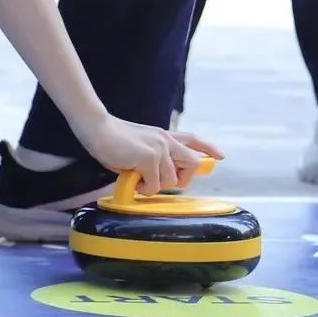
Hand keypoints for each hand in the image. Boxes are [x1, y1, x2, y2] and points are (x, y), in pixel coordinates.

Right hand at [73, 112, 223, 195]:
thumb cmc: (113, 140)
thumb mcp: (140, 147)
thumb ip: (154, 159)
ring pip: (171, 180)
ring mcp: (159, 149)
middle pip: (193, 163)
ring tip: (137, 176)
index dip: (209, 149)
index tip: (220, 156)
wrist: (97, 128)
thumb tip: (160, 178)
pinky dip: (142, 188)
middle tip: (159, 180)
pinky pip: (154, 186)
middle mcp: (166, 141)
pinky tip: (131, 178)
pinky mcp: (149, 158)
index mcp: (164, 136)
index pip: (194, 140)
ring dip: (154, 185)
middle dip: (182, 179)